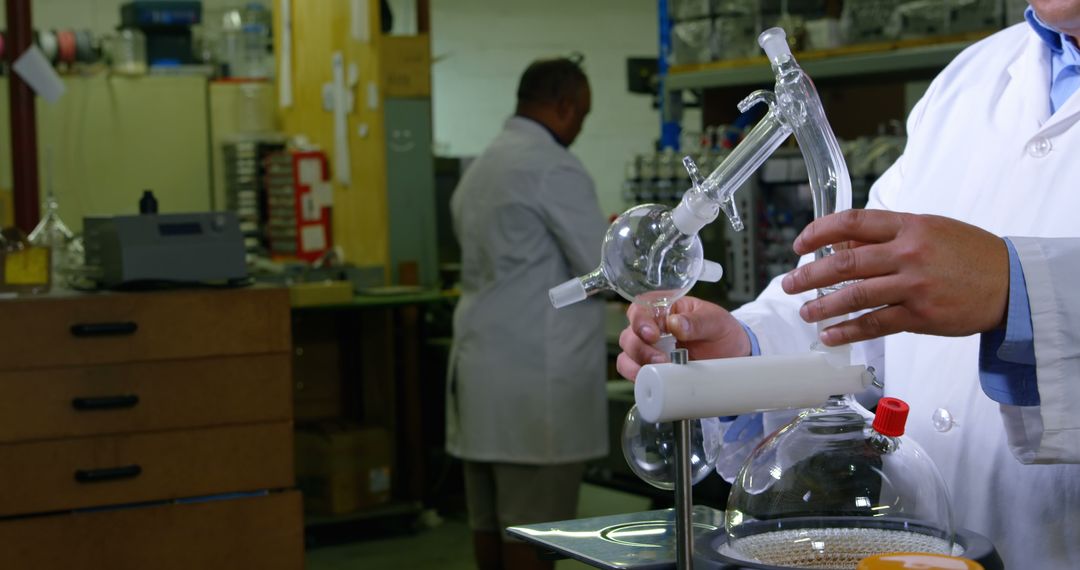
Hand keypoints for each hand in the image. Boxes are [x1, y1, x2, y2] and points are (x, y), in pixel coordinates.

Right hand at [616, 296, 750, 380]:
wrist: (734, 355)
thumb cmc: (723, 331)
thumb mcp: (716, 321)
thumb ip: (697, 321)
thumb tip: (675, 323)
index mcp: (664, 308)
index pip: (640, 309)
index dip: (640, 321)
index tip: (653, 334)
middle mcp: (652, 328)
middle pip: (629, 334)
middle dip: (640, 348)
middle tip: (661, 358)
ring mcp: (650, 349)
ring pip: (627, 354)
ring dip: (637, 364)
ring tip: (660, 369)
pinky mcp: (652, 369)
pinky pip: (633, 372)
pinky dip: (637, 376)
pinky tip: (651, 378)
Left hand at [781, 210, 1009, 345]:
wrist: (1010, 283)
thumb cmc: (967, 254)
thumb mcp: (928, 230)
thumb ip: (886, 236)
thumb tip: (841, 246)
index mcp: (907, 226)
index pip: (851, 222)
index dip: (818, 232)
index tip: (800, 245)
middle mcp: (908, 253)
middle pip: (845, 262)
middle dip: (809, 275)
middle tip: (789, 283)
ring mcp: (913, 285)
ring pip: (855, 295)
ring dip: (822, 306)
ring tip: (805, 311)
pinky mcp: (920, 315)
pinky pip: (874, 323)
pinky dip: (847, 330)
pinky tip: (830, 335)